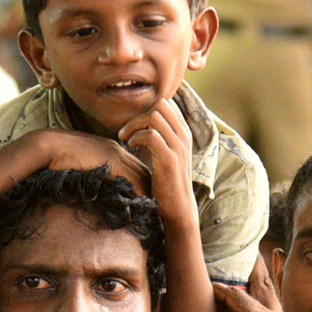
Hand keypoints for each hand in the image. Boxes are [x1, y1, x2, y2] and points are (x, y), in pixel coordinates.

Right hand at [35, 129, 149, 193]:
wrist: (50, 146)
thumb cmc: (59, 156)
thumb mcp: (79, 162)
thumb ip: (90, 170)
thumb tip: (93, 184)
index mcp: (111, 148)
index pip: (135, 165)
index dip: (143, 180)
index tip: (149, 195)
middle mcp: (117, 149)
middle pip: (143, 169)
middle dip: (151, 186)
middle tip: (157, 204)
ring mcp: (116, 154)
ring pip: (141, 174)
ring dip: (148, 191)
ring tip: (154, 208)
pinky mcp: (112, 162)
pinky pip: (132, 178)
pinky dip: (140, 191)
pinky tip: (143, 204)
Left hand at [118, 99, 194, 223]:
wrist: (178, 206)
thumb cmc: (166, 181)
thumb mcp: (165, 154)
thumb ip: (159, 138)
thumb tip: (141, 124)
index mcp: (183, 133)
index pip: (167, 104)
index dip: (146, 111)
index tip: (135, 128)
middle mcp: (184, 136)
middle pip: (160, 104)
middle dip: (138, 115)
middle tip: (127, 133)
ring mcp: (178, 146)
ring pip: (154, 116)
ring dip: (134, 125)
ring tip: (127, 139)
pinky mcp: (169, 159)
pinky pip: (150, 135)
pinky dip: (136, 137)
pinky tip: (131, 147)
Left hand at [213, 257, 311, 311]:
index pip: (270, 307)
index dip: (260, 292)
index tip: (249, 281)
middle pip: (269, 290)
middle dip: (260, 273)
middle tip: (255, 256)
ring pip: (257, 289)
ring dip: (246, 274)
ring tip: (241, 257)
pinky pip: (240, 299)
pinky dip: (227, 292)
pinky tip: (215, 287)